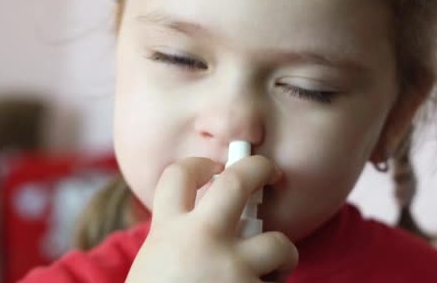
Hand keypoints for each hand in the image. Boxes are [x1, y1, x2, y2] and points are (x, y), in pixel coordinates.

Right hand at [126, 156, 297, 282]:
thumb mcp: (155, 266)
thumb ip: (177, 240)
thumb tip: (213, 216)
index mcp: (169, 232)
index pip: (180, 175)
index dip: (198, 163)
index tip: (213, 167)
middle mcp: (202, 240)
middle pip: (240, 180)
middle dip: (261, 168)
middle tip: (271, 172)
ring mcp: (233, 268)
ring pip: (280, 243)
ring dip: (281, 257)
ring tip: (270, 273)